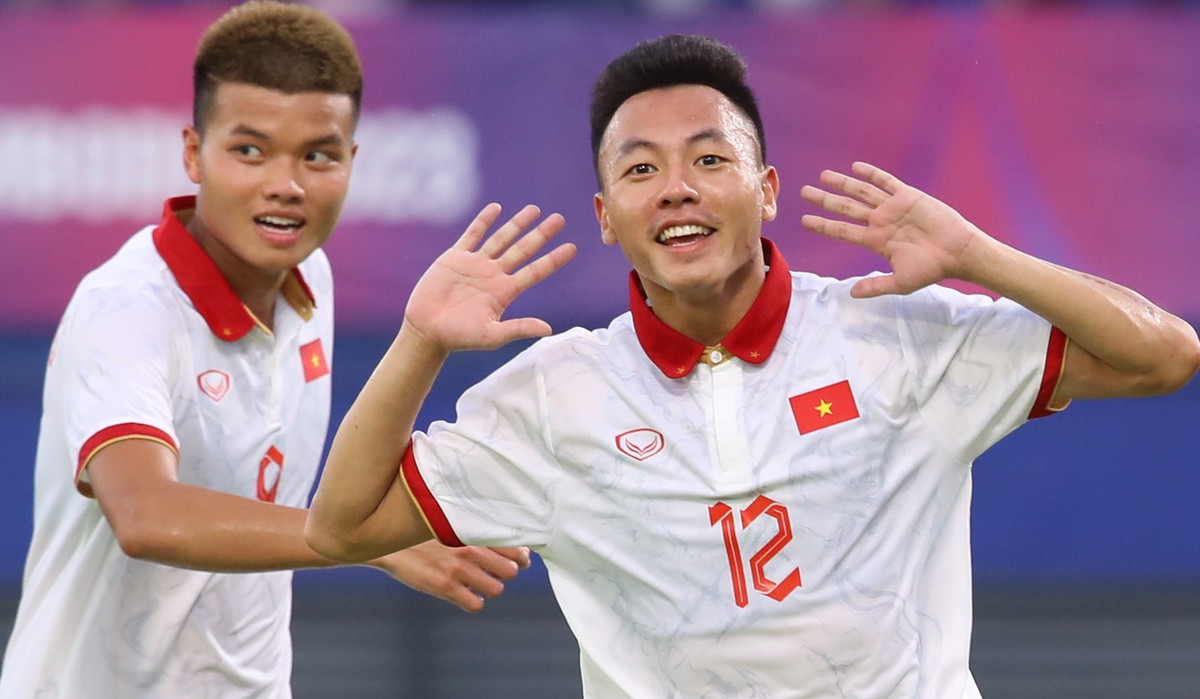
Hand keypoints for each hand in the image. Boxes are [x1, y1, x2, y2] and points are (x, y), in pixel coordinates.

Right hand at [370, 540, 531, 612]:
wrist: (391, 541)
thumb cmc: (424, 532)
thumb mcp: (452, 523)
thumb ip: (477, 531)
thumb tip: (505, 543)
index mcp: (474, 531)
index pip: (515, 547)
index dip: (521, 557)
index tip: (518, 560)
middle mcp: (471, 549)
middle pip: (512, 571)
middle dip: (507, 573)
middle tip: (496, 572)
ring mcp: (458, 569)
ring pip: (497, 589)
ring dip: (491, 588)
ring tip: (479, 583)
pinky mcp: (445, 587)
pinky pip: (476, 604)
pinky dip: (474, 601)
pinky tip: (465, 594)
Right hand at [405, 203, 575, 351]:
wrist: (427, 330)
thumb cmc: (459, 337)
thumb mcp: (492, 336)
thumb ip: (519, 328)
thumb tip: (548, 330)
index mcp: (505, 292)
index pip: (536, 272)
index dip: (554, 259)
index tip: (572, 247)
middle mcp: (494, 275)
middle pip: (523, 250)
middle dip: (541, 234)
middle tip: (560, 219)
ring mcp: (476, 264)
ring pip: (501, 239)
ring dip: (517, 224)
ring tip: (534, 209)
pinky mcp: (455, 258)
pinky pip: (473, 235)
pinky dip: (484, 221)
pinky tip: (496, 208)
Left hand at [799, 162, 989, 297]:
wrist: (958, 253)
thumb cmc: (931, 269)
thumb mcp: (899, 282)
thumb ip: (875, 286)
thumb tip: (851, 294)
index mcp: (876, 241)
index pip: (842, 231)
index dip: (823, 225)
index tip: (804, 220)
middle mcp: (881, 222)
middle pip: (845, 208)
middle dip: (825, 200)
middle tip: (804, 192)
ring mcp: (893, 208)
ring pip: (861, 192)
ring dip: (842, 183)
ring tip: (823, 176)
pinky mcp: (908, 196)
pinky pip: (886, 182)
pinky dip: (871, 174)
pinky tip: (856, 166)